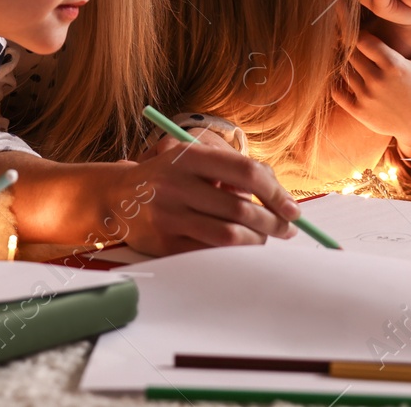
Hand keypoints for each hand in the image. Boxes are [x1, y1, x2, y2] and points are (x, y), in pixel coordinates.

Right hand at [103, 134, 299, 255]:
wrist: (117, 197)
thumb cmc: (167, 176)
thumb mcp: (193, 159)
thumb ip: (230, 170)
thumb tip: (275, 193)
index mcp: (188, 157)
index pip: (245, 172)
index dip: (276, 192)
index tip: (293, 208)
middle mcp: (176, 184)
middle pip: (241, 208)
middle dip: (273, 223)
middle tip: (285, 229)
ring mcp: (168, 215)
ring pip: (229, 235)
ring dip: (256, 241)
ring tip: (262, 239)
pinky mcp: (164, 243)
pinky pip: (210, 252)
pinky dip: (232, 253)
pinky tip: (238, 248)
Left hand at [332, 8, 410, 154]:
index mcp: (394, 65)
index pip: (363, 40)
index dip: (358, 33)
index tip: (359, 31)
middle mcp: (378, 81)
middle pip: (350, 53)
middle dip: (349, 46)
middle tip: (349, 41)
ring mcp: (367, 97)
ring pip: (343, 70)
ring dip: (345, 63)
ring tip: (351, 58)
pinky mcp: (359, 111)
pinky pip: (336, 91)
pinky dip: (336, 82)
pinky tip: (345, 77)